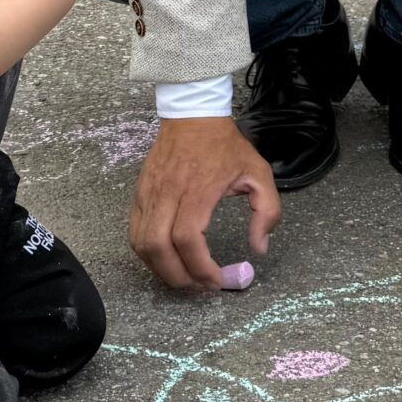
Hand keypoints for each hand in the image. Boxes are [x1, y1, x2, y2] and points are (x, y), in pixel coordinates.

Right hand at [129, 117, 279, 291]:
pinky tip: (165, 259)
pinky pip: (134, 231)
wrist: (192, 114)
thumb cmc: (225, 145)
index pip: (188, 238)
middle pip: (158, 247)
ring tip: (182, 277)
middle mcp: (168, 192)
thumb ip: (267, 211)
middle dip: (177, 276)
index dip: (199, 267)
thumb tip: (258, 247)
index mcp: (198, 189)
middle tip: (198, 287)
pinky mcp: (139, 192)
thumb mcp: (259, 173)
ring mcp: (149, 193)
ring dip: (159, 268)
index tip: (216, 280)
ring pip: (141, 243)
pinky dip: (146, 253)